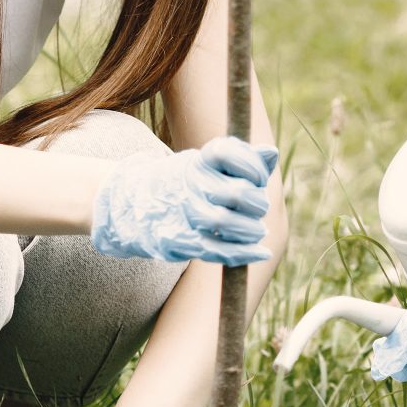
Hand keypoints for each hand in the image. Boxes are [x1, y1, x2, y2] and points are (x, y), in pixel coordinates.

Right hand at [90, 137, 277, 264]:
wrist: (135, 205)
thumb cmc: (185, 183)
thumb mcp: (208, 164)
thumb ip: (242, 158)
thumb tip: (270, 153)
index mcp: (197, 160)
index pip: (229, 154)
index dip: (252, 166)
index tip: (258, 177)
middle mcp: (188, 184)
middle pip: (235, 193)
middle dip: (256, 203)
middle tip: (259, 208)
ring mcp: (181, 213)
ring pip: (225, 223)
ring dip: (250, 230)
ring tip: (257, 231)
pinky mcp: (177, 240)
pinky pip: (215, 250)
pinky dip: (243, 253)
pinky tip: (260, 253)